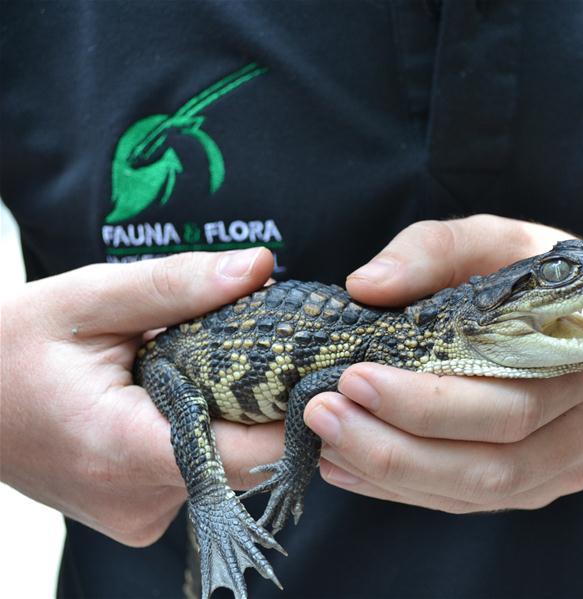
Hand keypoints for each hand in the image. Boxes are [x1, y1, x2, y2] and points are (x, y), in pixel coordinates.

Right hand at [0, 249, 282, 545]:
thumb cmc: (12, 346)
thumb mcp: (90, 298)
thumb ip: (178, 284)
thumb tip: (260, 265)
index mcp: (126, 449)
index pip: (251, 452)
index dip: (293, 411)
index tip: (312, 367)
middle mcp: (140, 498)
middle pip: (247, 460)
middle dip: (267, 405)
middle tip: (271, 353)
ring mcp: (139, 513)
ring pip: (227, 468)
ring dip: (233, 419)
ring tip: (217, 371)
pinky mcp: (139, 512)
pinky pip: (200, 476)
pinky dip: (206, 435)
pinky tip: (186, 398)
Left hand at [303, 215, 582, 512]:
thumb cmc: (551, 276)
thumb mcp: (501, 239)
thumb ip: (436, 250)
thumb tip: (366, 285)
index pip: (509, 403)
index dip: (427, 404)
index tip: (354, 378)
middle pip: (492, 464)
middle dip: (396, 448)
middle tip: (325, 416)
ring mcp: (571, 463)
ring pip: (479, 493)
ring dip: (394, 477)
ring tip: (329, 444)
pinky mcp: (545, 483)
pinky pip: (471, 500)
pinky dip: (408, 490)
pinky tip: (355, 468)